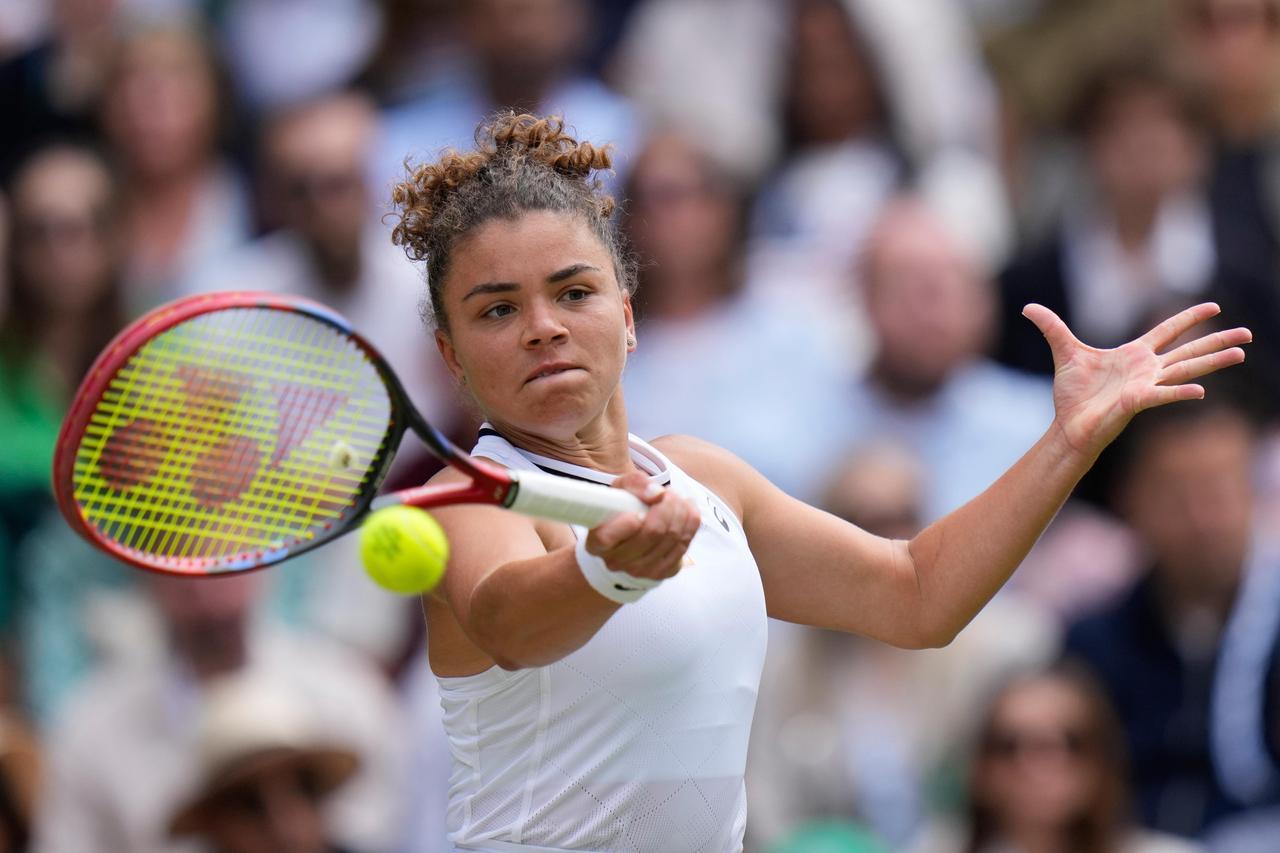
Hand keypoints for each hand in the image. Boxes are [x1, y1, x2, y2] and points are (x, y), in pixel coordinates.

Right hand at [585, 471, 700, 580]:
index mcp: (597, 543)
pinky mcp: (665, 572)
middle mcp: (617, 562)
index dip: (627, 522)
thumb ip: (635, 483)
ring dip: (681, 511)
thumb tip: (657, 494)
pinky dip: (690, 522)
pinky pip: (685, 543)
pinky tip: (685, 511)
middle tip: (667, 493)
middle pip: (652, 533)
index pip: (607, 538)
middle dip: (667, 505)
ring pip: (673, 537)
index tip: (637, 509)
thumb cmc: (623, 507)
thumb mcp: (621, 488)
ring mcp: (642, 571)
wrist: (634, 531)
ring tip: (675, 499)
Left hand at [1024, 302, 1250, 460]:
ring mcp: (1146, 386)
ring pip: (1186, 371)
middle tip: (1249, 334)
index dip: (1189, 318)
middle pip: (1188, 350)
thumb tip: (1028, 306)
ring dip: (1213, 362)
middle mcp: (1147, 369)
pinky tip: (1203, 392)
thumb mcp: (1064, 352)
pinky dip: (1180, 394)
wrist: (1068, 426)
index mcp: (1135, 354)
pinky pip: (1163, 396)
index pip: (1168, 331)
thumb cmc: (1072, 394)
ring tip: (1241, 354)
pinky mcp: (1138, 402)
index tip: (1214, 306)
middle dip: (1217, 341)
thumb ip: (1051, 327)